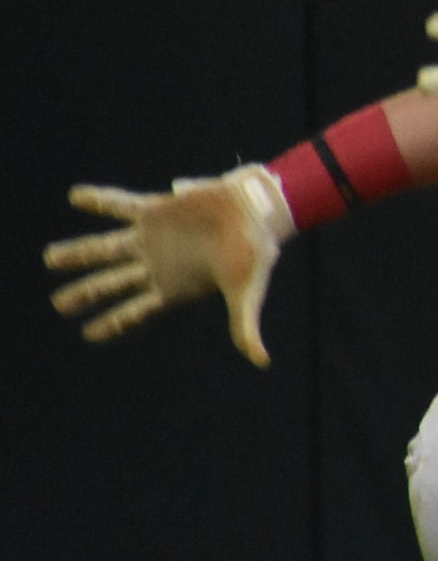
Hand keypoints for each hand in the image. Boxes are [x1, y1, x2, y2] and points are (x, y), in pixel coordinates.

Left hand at [44, 166, 292, 365]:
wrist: (260, 213)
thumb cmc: (255, 254)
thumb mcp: (246, 292)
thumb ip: (245, 326)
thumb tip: (262, 362)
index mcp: (173, 288)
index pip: (135, 311)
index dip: (112, 323)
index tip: (88, 334)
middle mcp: (156, 265)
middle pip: (110, 283)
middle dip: (84, 293)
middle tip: (60, 305)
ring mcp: (151, 238)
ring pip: (105, 248)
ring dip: (77, 253)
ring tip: (51, 259)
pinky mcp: (155, 210)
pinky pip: (119, 205)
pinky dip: (98, 201)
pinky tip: (76, 198)